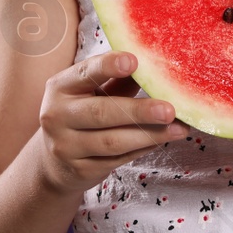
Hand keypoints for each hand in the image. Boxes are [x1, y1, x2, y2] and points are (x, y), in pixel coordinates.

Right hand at [36, 50, 190, 194]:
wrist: (54, 160)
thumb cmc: (81, 113)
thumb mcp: (91, 92)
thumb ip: (118, 80)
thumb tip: (156, 67)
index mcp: (60, 87)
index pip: (84, 73)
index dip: (108, 66)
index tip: (134, 61)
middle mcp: (56, 116)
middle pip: (101, 113)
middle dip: (139, 111)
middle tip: (169, 110)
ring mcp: (65, 147)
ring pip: (113, 142)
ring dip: (150, 135)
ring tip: (178, 129)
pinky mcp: (80, 170)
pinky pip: (118, 159)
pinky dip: (143, 149)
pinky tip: (161, 140)